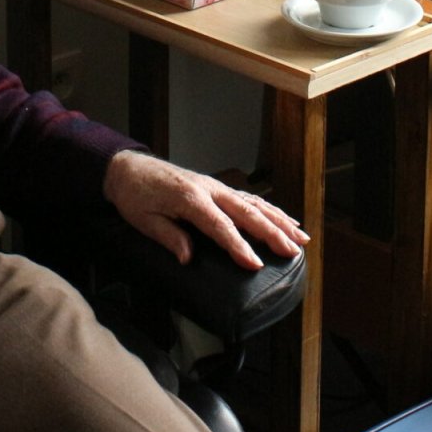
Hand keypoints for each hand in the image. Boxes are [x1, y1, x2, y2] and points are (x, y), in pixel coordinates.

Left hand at [102, 150, 308, 269]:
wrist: (129, 168)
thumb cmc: (135, 195)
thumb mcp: (143, 219)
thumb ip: (168, 236)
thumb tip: (188, 257)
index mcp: (190, 198)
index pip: (220, 225)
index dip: (239, 246)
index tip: (255, 263)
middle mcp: (209, 189)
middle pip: (246, 212)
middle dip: (272, 232)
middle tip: (292, 251)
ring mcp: (216, 187)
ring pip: (254, 203)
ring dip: (279, 220)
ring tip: (301, 238)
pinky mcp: (218, 188)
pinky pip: (249, 199)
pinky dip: (270, 210)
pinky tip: (285, 220)